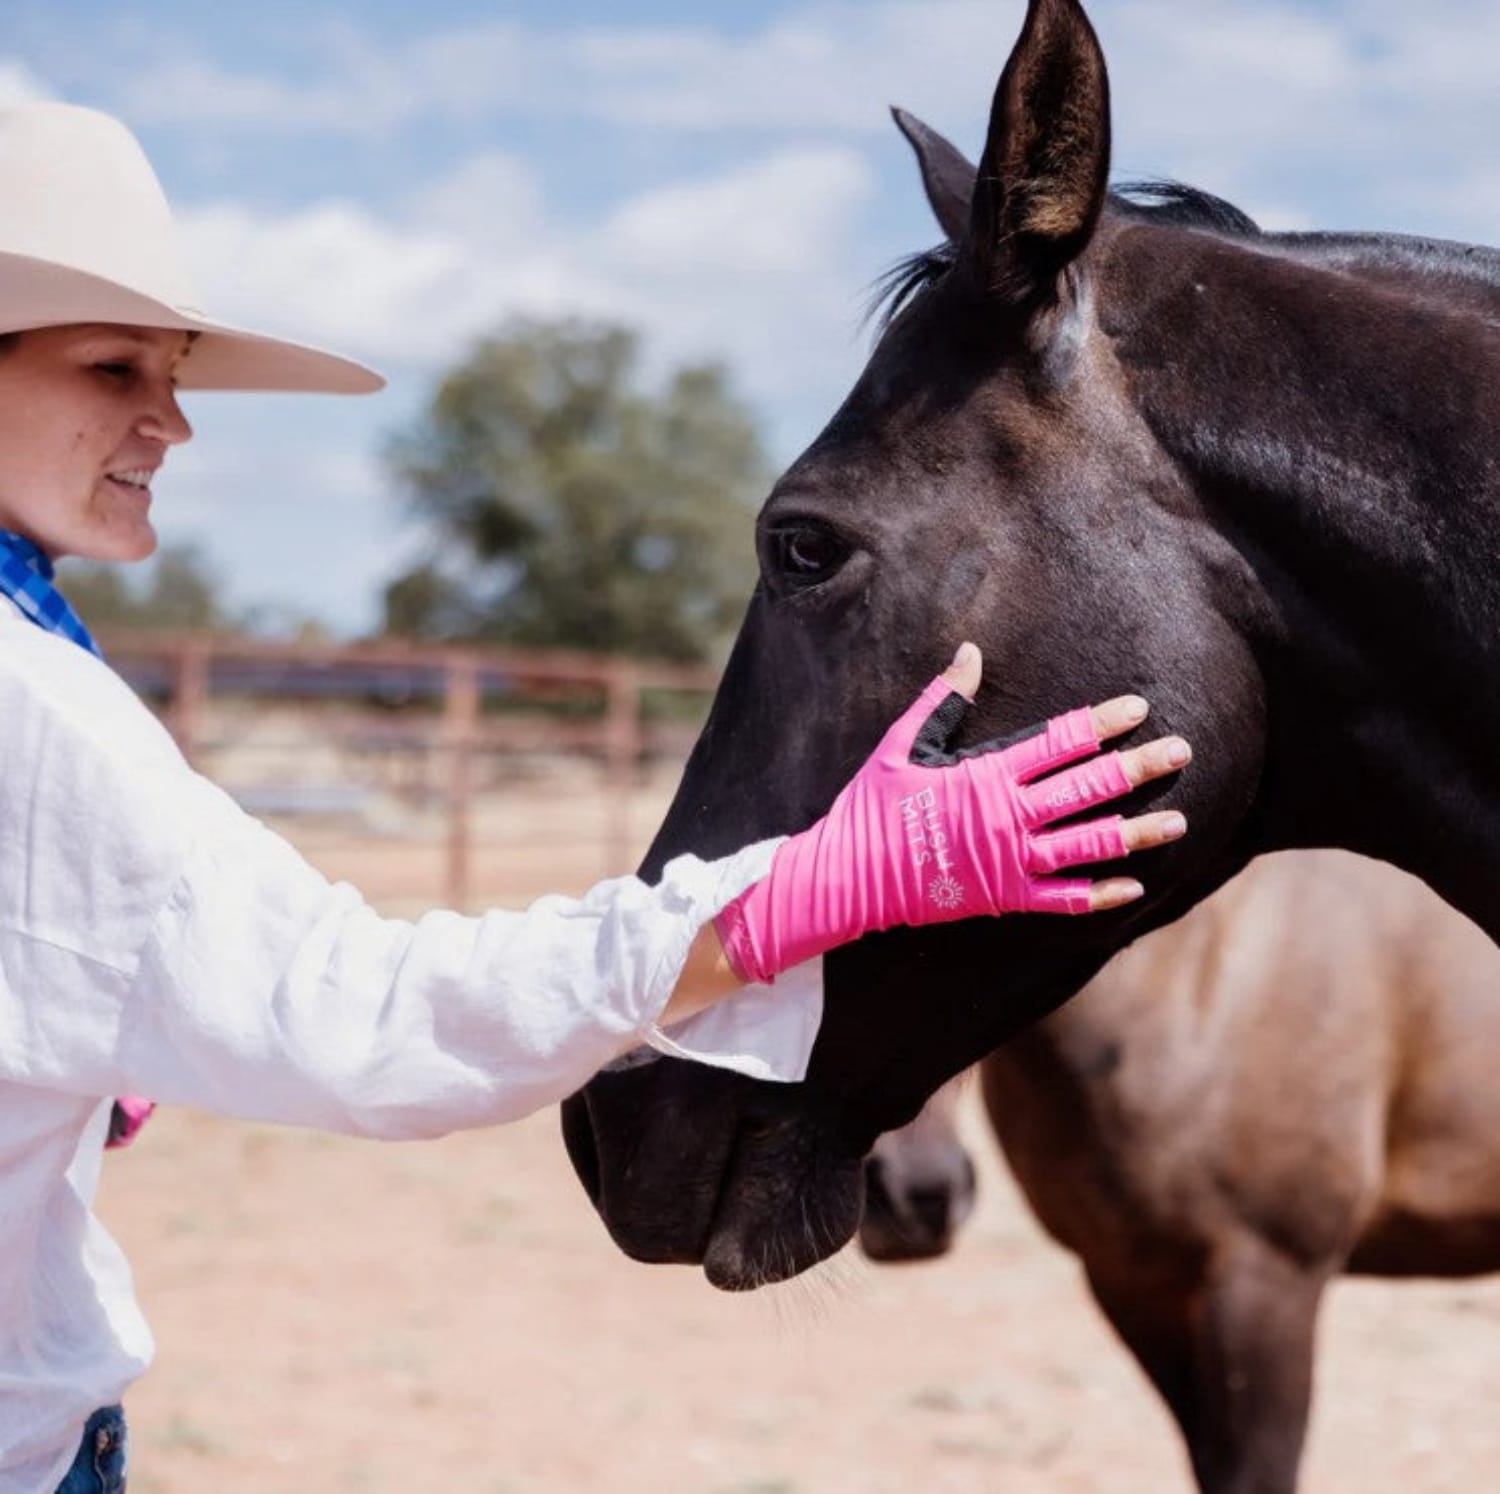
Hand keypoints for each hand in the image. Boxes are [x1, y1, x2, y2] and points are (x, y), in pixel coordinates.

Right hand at [714, 642, 1189, 984]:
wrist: (847, 877)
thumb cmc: (871, 807)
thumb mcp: (900, 745)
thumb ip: (941, 700)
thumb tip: (970, 652)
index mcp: (985, 775)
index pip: (1058, 741)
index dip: (1101, 722)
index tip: (1138, 707)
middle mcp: (1007, 817)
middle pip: (1087, 789)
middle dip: (1138, 768)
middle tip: (1183, 751)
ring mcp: (1010, 861)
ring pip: (1088, 845)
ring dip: (1137, 832)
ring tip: (1180, 820)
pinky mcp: (1004, 898)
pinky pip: (1063, 900)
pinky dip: (1100, 895)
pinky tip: (1135, 885)